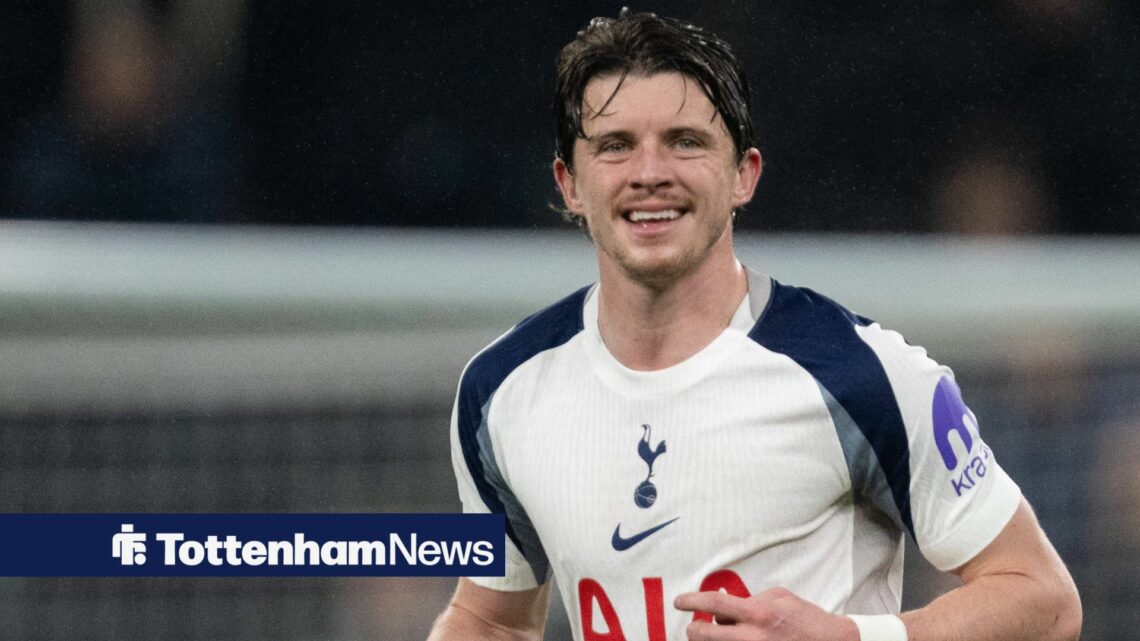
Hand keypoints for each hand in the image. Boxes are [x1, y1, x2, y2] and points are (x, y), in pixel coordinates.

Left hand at [674, 587, 858, 640]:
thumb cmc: (805, 619)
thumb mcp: (779, 598)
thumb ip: (750, 599)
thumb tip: (723, 603)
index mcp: (758, 613)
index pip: (714, 604)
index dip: (692, 601)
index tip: (679, 601)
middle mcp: (752, 637)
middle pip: (704, 635)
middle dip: (693, 630)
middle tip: (694, 625)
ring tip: (720, 634)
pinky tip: (733, 639)